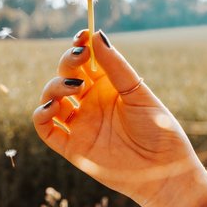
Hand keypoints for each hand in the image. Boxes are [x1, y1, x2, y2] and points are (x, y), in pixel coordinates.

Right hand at [32, 29, 206, 206]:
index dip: (79, 46)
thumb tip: (96, 35)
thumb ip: (116, 66)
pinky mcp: (71, 147)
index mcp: (108, 87)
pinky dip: (41, 115)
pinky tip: (54, 107)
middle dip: (68, 62)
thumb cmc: (159, 130)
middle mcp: (90, 103)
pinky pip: (45, 129)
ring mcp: (79, 124)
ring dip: (55, 86)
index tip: (82, 35)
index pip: (85, 61)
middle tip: (80, 57)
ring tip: (75, 88)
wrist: (165, 171)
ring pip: (51, 97)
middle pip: (66, 75)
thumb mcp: (138, 93)